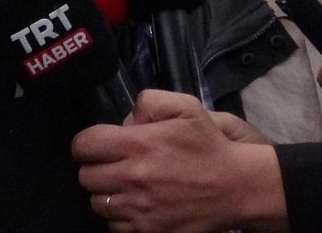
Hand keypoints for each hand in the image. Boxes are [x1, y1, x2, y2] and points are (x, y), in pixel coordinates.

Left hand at [71, 90, 284, 232]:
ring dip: (108, 194)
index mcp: (137, 144)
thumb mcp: (185, 107)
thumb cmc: (210, 145)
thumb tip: (125, 121)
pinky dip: (121, 217)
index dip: (89, 144)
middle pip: (86, 176)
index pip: (83, 145)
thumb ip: (148, 102)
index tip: (102, 145)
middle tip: (117, 165)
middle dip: (98, 167)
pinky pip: (114, 226)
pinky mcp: (148, 231)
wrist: (238, 187)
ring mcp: (139, 209)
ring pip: (97, 203)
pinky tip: (138, 205)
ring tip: (127, 186)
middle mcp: (133, 178)